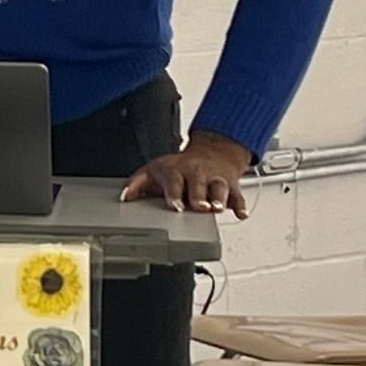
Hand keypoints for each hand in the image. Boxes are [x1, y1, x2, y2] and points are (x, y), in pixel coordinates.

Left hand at [125, 131, 255, 216]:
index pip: (175, 181)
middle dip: (199, 196)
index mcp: (178, 170)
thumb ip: (138, 182)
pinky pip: (238, 195)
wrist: (213, 151)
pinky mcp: (232, 186)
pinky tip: (241, 213)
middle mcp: (198, 173)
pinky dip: (240, 205)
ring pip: (219, 187)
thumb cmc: (182, 166)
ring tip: (217, 208)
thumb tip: (124, 196)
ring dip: (219, 198)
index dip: (175, 194)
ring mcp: (215, 179)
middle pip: (198, 184)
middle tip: (199, 207)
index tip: (175, 206)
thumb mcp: (157, 169)